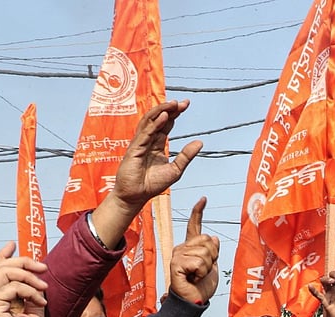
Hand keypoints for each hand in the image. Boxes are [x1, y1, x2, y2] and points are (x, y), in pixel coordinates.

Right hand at [0, 243, 47, 316]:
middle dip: (24, 262)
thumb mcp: (34, 313)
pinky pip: (11, 287)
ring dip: (29, 277)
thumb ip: (33, 297)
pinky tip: (40, 301)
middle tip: (43, 268)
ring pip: (5, 272)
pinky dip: (29, 291)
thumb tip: (40, 284)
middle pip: (1, 266)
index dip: (4, 255)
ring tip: (43, 288)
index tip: (13, 245)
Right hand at [92, 100, 202, 247]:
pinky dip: (154, 124)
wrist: (136, 196)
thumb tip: (200, 142)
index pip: (166, 124)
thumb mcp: (175, 170)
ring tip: (174, 104)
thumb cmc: (152, 185)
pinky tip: (164, 116)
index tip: (186, 105)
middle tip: (183, 103)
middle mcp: (147, 141)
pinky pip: (145, 133)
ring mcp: (139, 143)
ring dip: (161, 111)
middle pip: (158, 119)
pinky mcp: (134, 149)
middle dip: (170, 109)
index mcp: (156, 144)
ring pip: (150, 122)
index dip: (175, 114)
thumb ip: (186, 156)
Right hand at [168, 198, 218, 304]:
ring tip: (197, 275)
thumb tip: (213, 237)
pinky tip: (193, 278)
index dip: (198, 212)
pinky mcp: (176, 263)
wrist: (193, 302)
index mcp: (190, 247)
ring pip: (205, 252)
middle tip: (202, 270)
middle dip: (212, 257)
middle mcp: (182, 248)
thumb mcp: (212, 266)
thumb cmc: (200, 287)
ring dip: (207, 267)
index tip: (203, 199)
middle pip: (207, 240)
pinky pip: (199, 262)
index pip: (194, 226)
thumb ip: (212, 251)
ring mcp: (178, 255)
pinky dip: (201, 272)